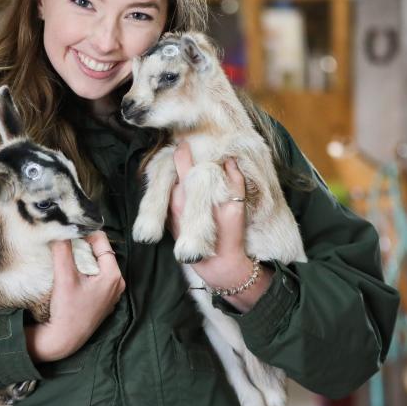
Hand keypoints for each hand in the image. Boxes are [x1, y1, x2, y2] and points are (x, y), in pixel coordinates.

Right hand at [25, 231, 124, 361]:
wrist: (64, 340)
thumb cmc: (67, 311)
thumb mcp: (64, 277)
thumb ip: (63, 250)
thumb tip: (61, 230)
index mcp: (113, 275)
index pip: (101, 241)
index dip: (85, 232)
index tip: (69, 229)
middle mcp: (117, 283)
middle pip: (99, 252)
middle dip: (82, 245)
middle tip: (65, 241)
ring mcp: (111, 292)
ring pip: (96, 264)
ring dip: (81, 258)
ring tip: (65, 255)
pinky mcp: (102, 300)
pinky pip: (95, 276)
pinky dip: (83, 271)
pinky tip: (70, 273)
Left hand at [169, 141, 271, 312]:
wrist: (219, 266)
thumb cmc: (229, 237)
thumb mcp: (237, 208)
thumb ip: (235, 182)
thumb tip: (230, 160)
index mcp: (189, 194)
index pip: (181, 163)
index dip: (183, 150)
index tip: (186, 140)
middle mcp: (175, 201)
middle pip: (171, 173)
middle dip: (178, 161)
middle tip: (186, 147)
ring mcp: (170, 211)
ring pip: (169, 186)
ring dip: (176, 175)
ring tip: (186, 165)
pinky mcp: (170, 221)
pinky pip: (169, 199)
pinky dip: (175, 189)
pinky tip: (185, 186)